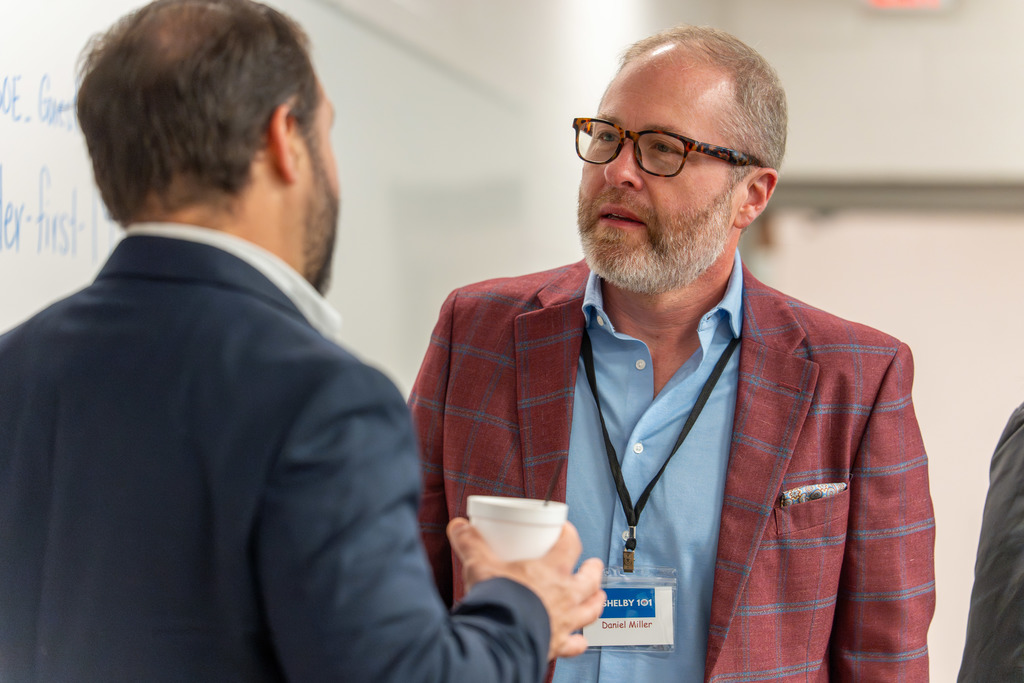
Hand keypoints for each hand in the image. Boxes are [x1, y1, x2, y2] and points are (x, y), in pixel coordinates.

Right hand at [447, 518, 604, 659]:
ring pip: (590, 609)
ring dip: (595, 602)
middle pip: (589, 579)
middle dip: (593, 570)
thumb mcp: (480, 564)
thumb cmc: (498, 600)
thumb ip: (470, 544)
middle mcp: (564, 594)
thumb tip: (459, 527)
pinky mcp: (557, 643)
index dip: (570, 535)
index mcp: (551, 570)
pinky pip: (574, 644)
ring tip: (598, 597)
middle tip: (592, 565)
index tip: (566, 532)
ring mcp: (564, 620)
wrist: (500, 638)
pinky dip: (578, 642)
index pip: (570, 544)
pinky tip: (580, 640)